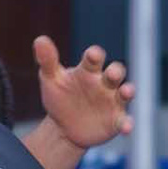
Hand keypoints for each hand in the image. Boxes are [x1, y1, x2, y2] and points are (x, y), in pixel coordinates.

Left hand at [34, 36, 133, 150]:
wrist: (63, 128)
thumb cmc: (60, 98)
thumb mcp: (51, 80)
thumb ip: (47, 60)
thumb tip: (39, 40)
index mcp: (88, 71)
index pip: (94, 59)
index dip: (95, 55)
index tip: (93, 55)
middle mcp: (104, 83)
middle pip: (115, 73)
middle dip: (116, 72)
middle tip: (113, 73)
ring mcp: (112, 101)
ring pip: (125, 93)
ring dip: (127, 91)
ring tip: (126, 91)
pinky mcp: (115, 121)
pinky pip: (124, 121)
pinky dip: (127, 123)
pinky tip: (126, 127)